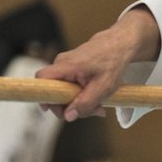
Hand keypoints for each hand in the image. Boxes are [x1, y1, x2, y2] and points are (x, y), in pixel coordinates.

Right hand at [34, 7, 159, 120]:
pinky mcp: (71, 70)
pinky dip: (82, 95)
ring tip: (99, 106)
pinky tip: (97, 98)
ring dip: (78, 102)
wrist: (119, 44)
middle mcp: (62, 64)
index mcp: (67, 65)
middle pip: (54, 91)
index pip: (42, 78)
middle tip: (91, 111)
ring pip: (63, 91)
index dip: (43, 96)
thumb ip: (85, 103)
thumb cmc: (113, 62)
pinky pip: (69, 87)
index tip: (52, 109)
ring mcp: (65, 66)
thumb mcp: (104, 87)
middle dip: (69, 106)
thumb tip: (68, 116)